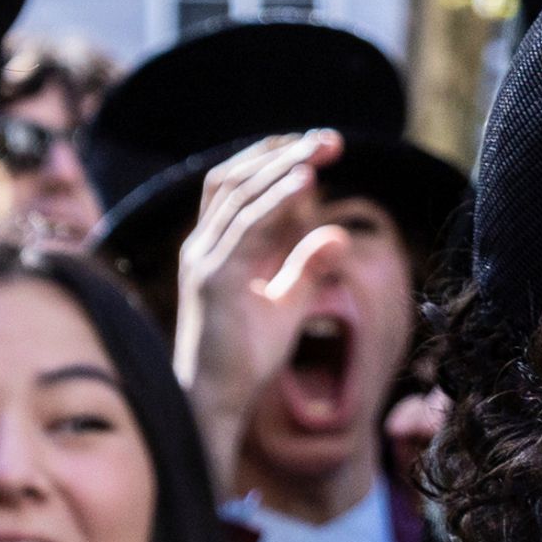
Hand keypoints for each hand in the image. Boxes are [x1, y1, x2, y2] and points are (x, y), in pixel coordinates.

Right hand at [170, 130, 350, 495]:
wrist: (216, 401)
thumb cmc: (246, 358)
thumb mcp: (287, 303)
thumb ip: (307, 267)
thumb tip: (339, 235)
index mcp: (213, 248)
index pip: (235, 187)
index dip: (272, 160)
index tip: (316, 147)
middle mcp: (202, 246)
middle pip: (234, 178)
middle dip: (281, 152)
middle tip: (328, 139)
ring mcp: (204, 260)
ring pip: (238, 193)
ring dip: (282, 165)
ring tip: (321, 148)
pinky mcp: (214, 279)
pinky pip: (245, 226)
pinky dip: (275, 198)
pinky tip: (305, 181)